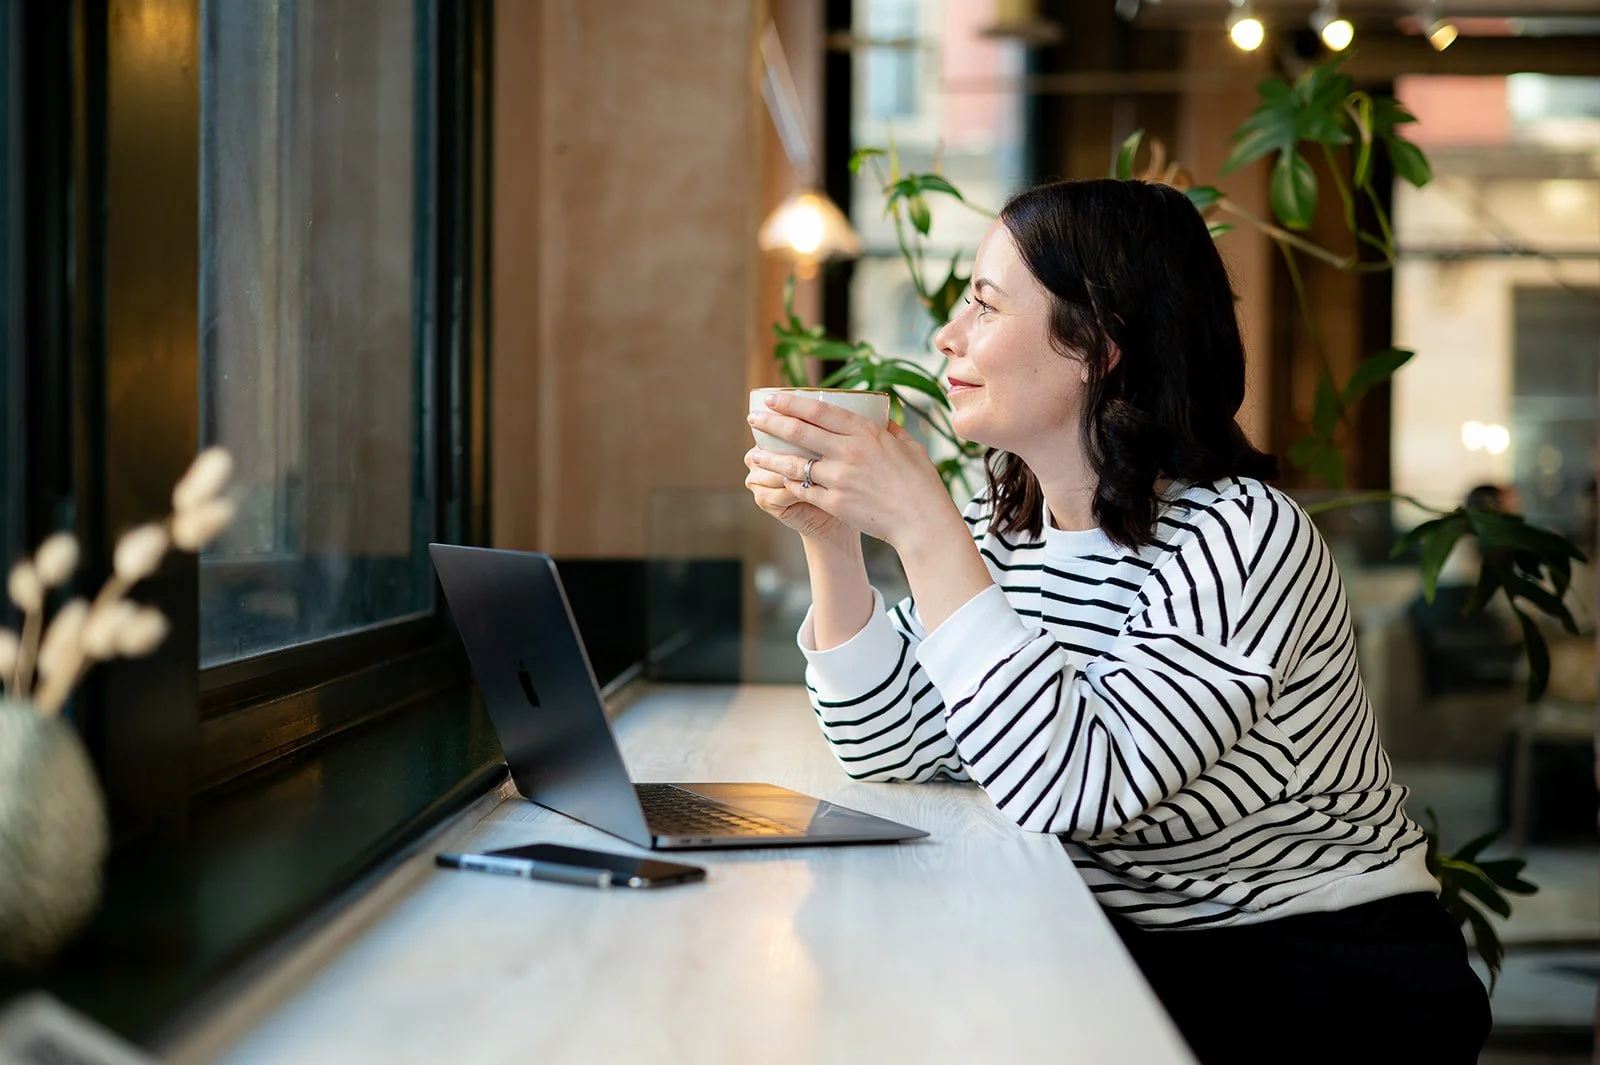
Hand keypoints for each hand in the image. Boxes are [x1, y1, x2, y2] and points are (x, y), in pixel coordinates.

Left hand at [745, 391, 956, 549]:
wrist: (922, 521)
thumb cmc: (920, 483)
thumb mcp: (909, 447)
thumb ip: (890, 431)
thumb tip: (882, 420)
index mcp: (866, 433)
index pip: (819, 411)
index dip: (791, 403)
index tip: (772, 398)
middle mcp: (848, 452)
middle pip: (798, 433)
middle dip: (771, 424)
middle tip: (753, 419)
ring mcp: (839, 478)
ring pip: (793, 465)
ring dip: (769, 458)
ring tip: (754, 455)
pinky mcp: (834, 503)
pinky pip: (803, 491)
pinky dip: (789, 485)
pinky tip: (780, 481)